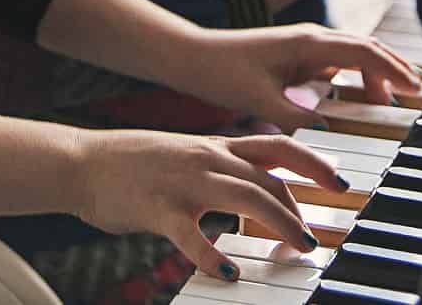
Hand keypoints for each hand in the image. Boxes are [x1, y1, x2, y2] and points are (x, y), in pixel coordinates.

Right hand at [71, 130, 341, 281]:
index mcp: (215, 147)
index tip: (339, 183)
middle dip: (300, 210)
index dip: (313, 164)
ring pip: (246, 196)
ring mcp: (183, 181)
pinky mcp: (158, 208)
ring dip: (279, 224)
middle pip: (269, 178)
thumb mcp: (186, 156)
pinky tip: (227, 274)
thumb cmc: (133, 164)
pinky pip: (192, 235)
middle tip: (315, 239)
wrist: (82, 161)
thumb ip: (219, 169)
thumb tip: (252, 191)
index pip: (278, 147)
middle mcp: (206, 159)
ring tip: (297, 249)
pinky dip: (212, 257)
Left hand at [165, 23, 421, 130]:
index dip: (393, 69)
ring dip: (377, 70)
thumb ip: (295, 115)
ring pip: (353, 52)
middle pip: (366, 47)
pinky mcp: (296, 55)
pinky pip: (337, 61)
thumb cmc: (220, 72)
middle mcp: (310, 38)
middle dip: (395, 66)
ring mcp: (304, 44)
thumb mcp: (258, 100)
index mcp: (306, 42)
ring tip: (397, 94)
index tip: (416, 87)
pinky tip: (363, 92)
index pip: (362, 51)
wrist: (191, 56)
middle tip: (421, 89)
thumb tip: (328, 130)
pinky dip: (357, 73)